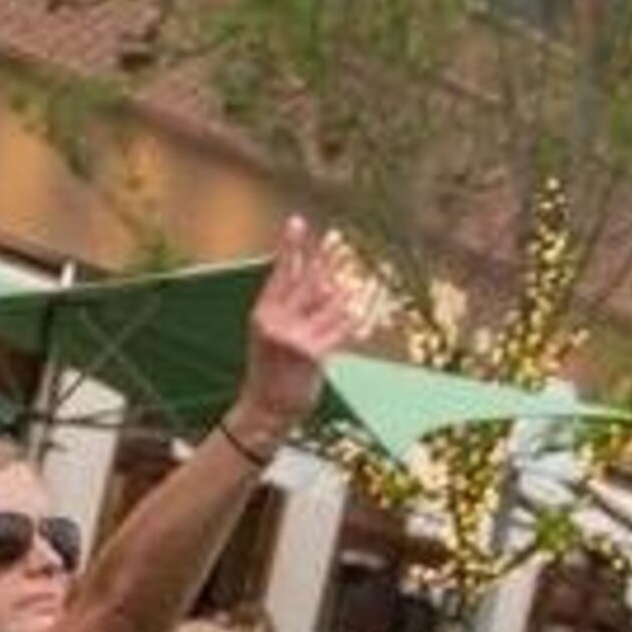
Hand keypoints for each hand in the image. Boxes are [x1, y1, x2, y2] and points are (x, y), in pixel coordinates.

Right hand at [231, 216, 361, 449]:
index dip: (291, 247)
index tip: (297, 222)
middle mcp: (276, 321)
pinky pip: (341, 331)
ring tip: (362, 286)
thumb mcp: (273, 336)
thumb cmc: (273, 373)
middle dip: (326, 259)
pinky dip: (356, 325)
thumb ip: (291, 310)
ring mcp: (293, 336)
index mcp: (263, 313)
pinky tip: (368, 317)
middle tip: (340, 237)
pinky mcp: (312, 352)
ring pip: (330, 304)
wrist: (267, 409)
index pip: (280, 273)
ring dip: (349, 296)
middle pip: (307, 280)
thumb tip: (325, 283)